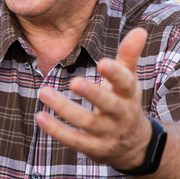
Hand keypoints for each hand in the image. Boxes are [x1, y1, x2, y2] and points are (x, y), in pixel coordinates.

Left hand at [35, 27, 152, 169]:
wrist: (134, 147)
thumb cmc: (125, 104)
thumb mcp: (129, 82)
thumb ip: (129, 56)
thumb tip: (140, 30)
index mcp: (129, 96)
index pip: (126, 84)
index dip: (116, 74)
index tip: (103, 62)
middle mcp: (121, 116)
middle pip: (109, 106)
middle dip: (93, 94)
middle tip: (74, 81)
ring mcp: (108, 134)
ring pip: (87, 123)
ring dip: (65, 109)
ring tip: (44, 92)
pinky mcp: (93, 149)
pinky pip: (74, 140)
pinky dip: (56, 130)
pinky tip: (40, 117)